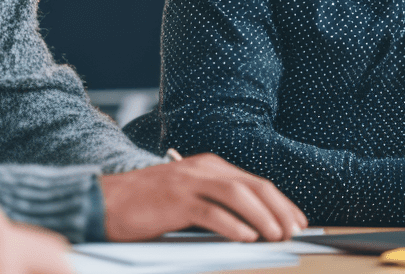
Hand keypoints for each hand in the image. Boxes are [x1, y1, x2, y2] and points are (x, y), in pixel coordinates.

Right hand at [99, 153, 307, 241]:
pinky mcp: (175, 199)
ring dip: (262, 216)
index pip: (255, 183)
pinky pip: (210, 211)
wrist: (106, 201)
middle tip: (295, 231)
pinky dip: (232, 225)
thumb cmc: (148, 205)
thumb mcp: (189, 197)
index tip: (298, 221)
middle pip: (253, 186)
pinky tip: (246, 238)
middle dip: (279, 209)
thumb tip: (255, 226)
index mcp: (210, 166)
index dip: (281, 202)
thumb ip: (218, 203)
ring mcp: (189, 182)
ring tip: (277, 236)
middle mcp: (203, 168)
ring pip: (236, 195)